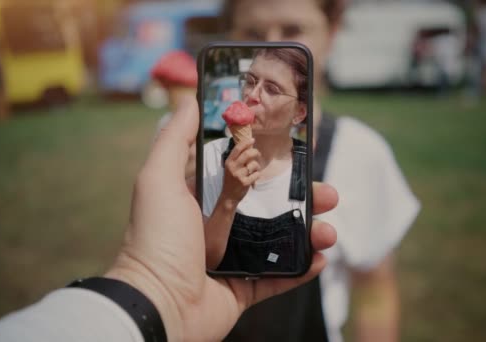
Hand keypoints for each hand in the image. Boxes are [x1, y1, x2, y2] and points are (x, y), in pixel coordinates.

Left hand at [105, 97, 337, 340]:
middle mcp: (217, 228)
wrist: (156, 304)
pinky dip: (301, 269)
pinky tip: (320, 257)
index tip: (298, 155)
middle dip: (302, 199)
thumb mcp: (158, 180)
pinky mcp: (241, 289)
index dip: (271, 165)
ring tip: (329, 230)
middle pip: (270, 207)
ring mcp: (231, 260)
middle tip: (328, 192)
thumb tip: (190, 102)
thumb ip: (174, 140)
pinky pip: (278, 278)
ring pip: (279, 241)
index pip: (243, 175)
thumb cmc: (155, 239)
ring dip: (309, 233)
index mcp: (200, 201)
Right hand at [221, 139, 260, 202]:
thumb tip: (248, 147)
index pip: (238, 148)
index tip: (252, 139)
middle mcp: (233, 167)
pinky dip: (257, 175)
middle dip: (255, 152)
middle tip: (258, 154)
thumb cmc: (231, 180)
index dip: (246, 142)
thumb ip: (237, 159)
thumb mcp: (230, 168)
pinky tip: (253, 178)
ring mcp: (239, 175)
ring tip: (254, 170)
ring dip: (257, 166)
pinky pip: (256, 174)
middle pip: (247, 154)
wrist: (229, 196)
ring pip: (254, 165)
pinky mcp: (245, 183)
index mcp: (229, 162)